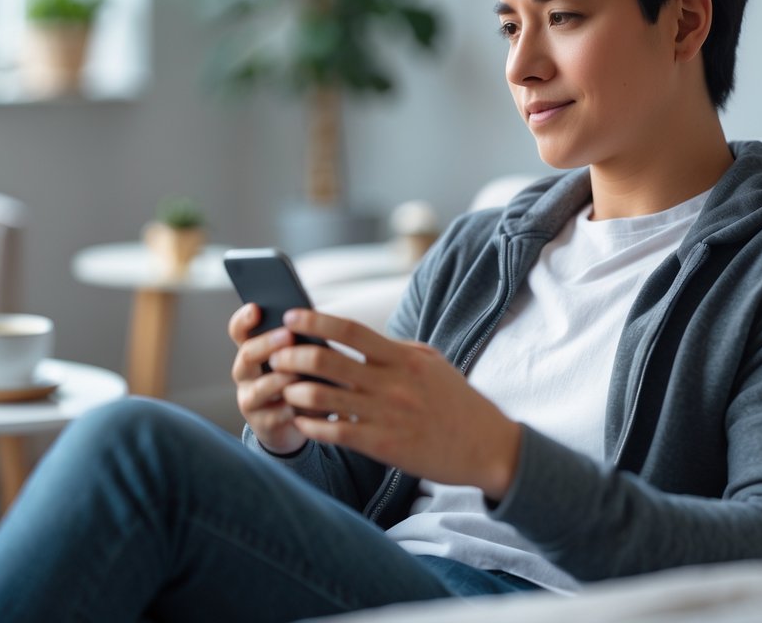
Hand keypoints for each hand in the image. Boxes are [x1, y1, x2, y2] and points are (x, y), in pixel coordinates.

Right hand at [229, 303, 305, 454]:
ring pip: (259, 388)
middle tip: (288, 335)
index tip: (256, 308)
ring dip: (279, 379)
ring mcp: (250, 400)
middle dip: (267, 344)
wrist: (295, 424)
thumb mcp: (298, 359)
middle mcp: (245, 374)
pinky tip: (310, 404)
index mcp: (252, 351)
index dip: (244, 320)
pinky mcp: (263, 424)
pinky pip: (276, 415)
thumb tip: (316, 325)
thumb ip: (300, 344)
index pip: (239, 331)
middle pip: (247, 355)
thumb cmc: (299, 381)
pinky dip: (293, 408)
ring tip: (297, 375)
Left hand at [270, 309, 521, 500]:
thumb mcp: (431, 363)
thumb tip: (359, 336)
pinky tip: (299, 421)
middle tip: (274, 353)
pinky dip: (310, 425)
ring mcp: (385, 415)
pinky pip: (334, 433)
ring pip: (322, 398)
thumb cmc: (457, 401)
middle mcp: (392, 383)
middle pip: (327, 361)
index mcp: (403, 357)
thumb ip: (395, 349)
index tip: (291, 315)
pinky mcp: (383, 446)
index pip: (350, 330)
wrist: (486, 446)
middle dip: (292, 355)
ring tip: (282, 388)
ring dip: (294, 391)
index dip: (315, 321)